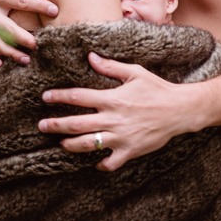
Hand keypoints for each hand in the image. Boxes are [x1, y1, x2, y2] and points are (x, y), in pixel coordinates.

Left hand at [39, 52, 187, 170]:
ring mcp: (120, 137)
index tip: (46, 97)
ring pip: (89, 145)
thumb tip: (90, 57)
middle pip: (77, 124)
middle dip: (56, 125)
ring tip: (61, 144)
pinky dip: (101, 163)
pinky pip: (110, 162)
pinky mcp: (130, 151)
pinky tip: (95, 162)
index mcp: (112, 98)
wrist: (179, 110)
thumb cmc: (156, 88)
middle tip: (41, 126)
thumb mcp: (134, 72)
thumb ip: (110, 67)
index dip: (60, 96)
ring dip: (71, 145)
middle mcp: (113, 119)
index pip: (79, 97)